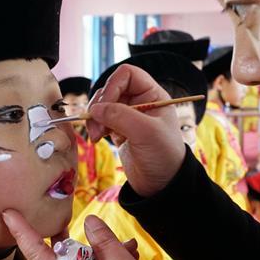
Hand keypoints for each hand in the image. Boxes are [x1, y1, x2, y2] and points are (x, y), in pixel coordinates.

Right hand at [85, 64, 185, 196]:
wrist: (162, 185)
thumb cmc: (164, 156)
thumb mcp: (146, 133)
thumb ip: (120, 116)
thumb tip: (95, 108)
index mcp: (153, 95)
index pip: (127, 75)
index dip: (113, 85)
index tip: (106, 105)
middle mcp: (140, 102)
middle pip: (110, 89)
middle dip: (100, 106)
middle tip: (97, 126)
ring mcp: (128, 116)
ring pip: (102, 105)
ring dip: (95, 118)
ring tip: (97, 136)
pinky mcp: (118, 130)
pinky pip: (100, 120)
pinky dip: (95, 126)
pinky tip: (98, 138)